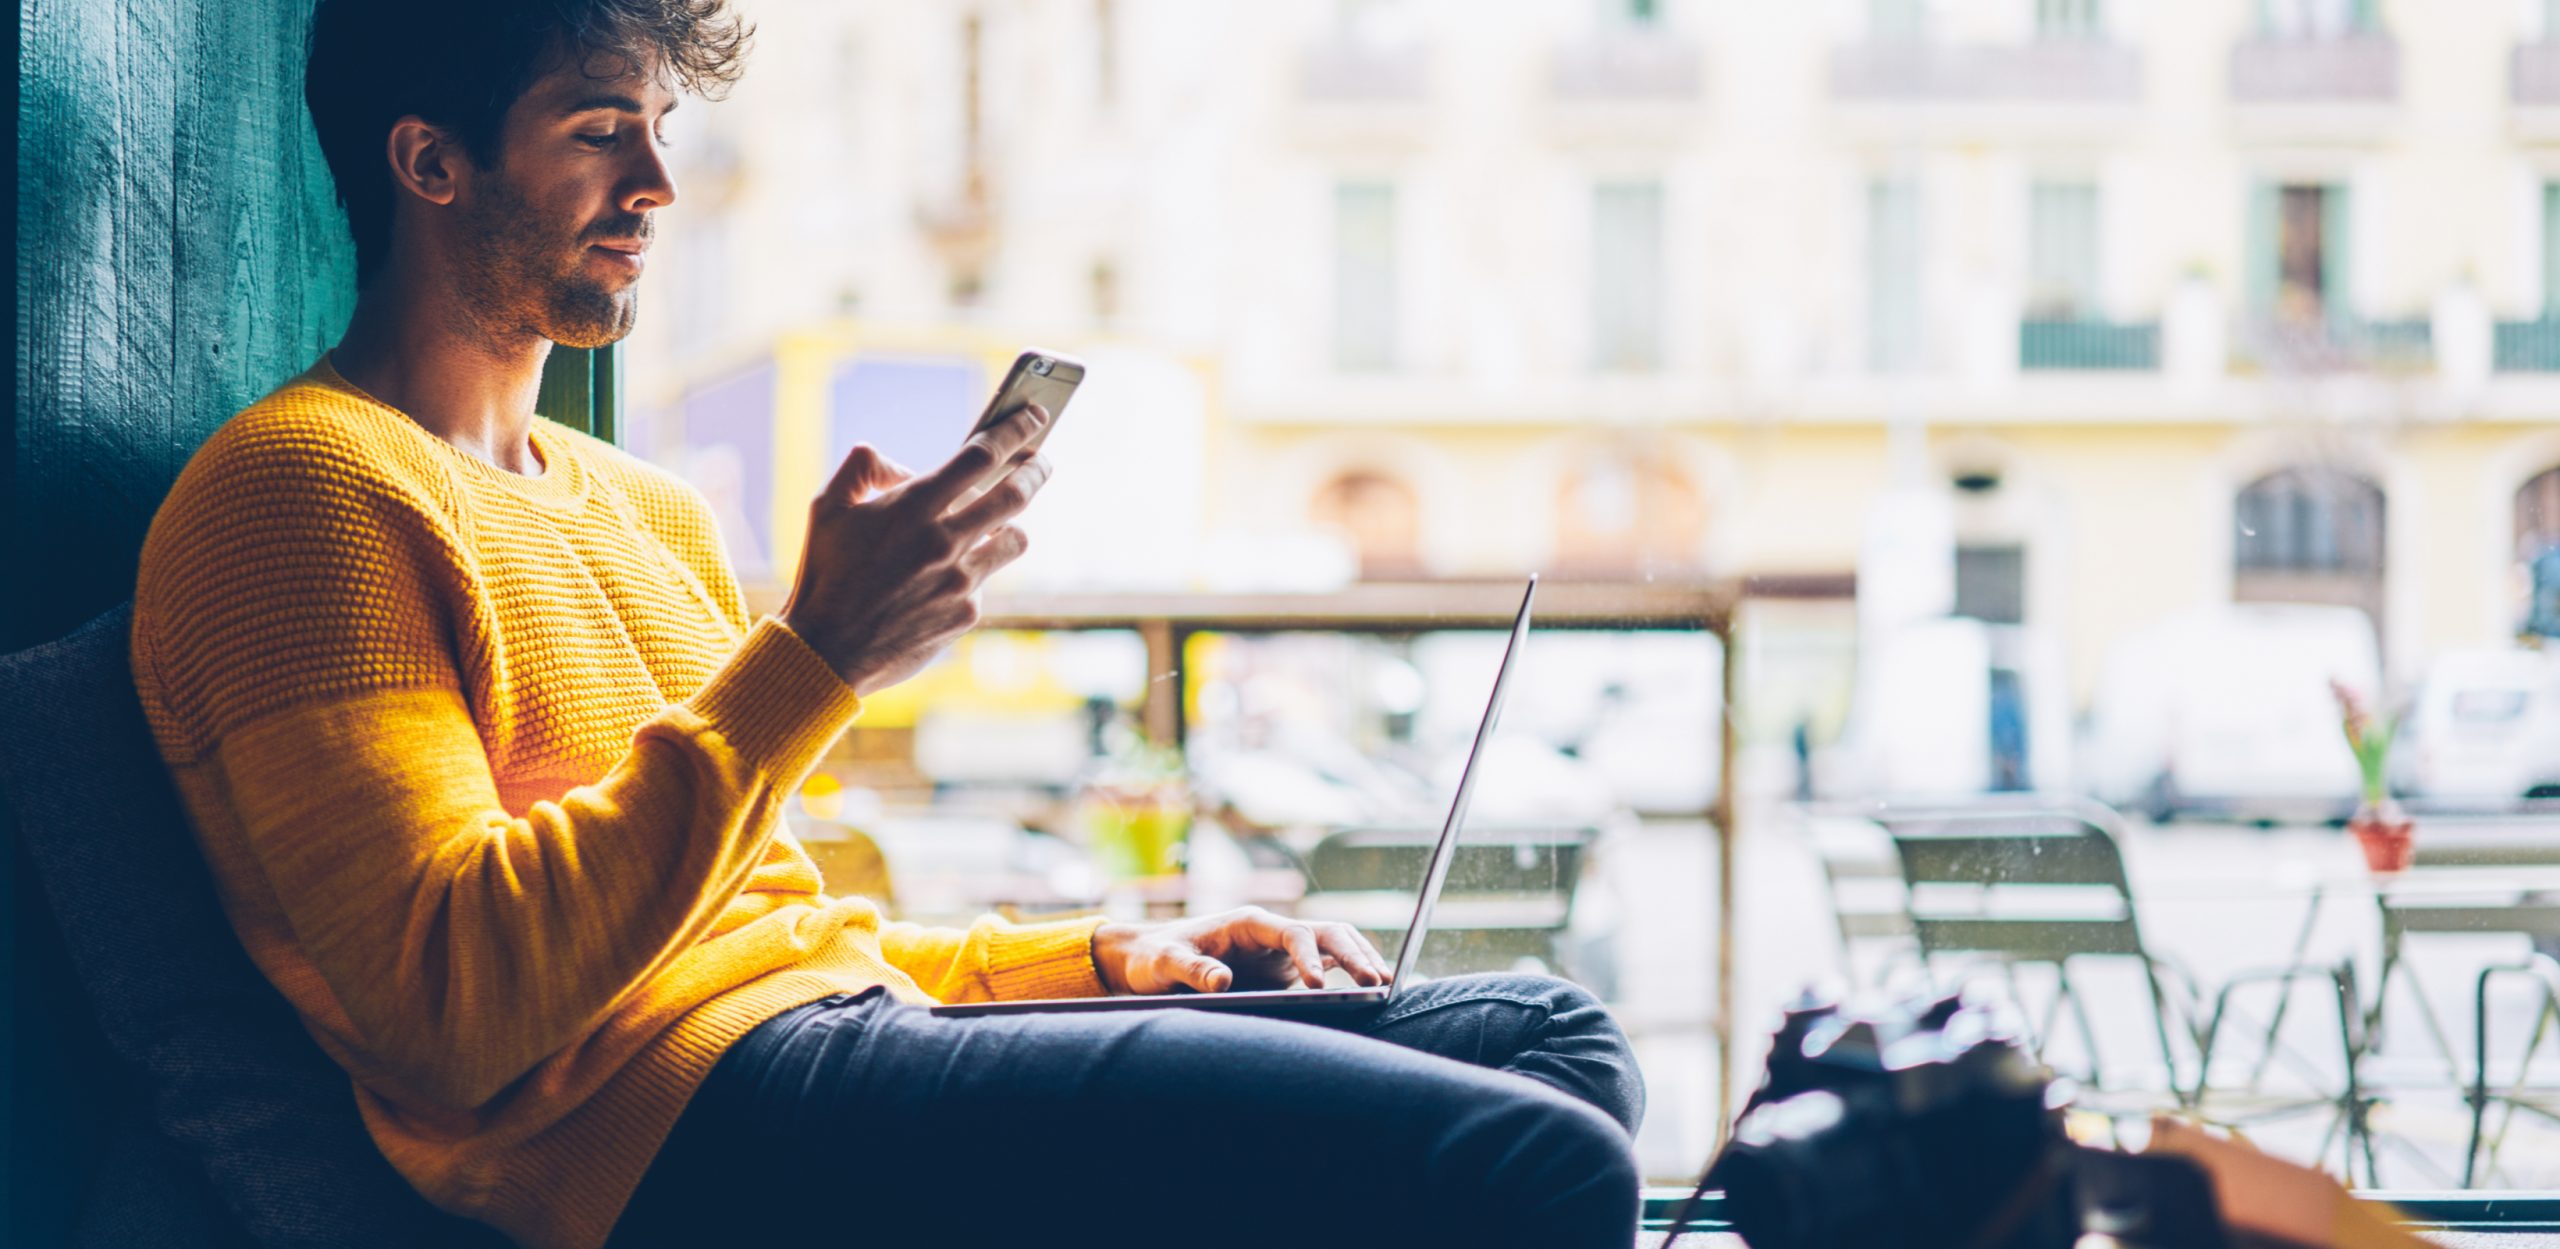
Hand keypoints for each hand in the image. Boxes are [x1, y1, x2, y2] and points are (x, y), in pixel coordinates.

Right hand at [778, 405, 1051, 696]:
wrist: (827, 650)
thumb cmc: (825, 574)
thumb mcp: (826, 506)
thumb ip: (863, 468)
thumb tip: (903, 467)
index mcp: (913, 506)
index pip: (981, 456)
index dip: (1014, 430)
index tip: (1034, 415)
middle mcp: (944, 540)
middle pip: (1015, 494)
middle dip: (1036, 470)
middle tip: (1041, 462)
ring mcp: (960, 579)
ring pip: (1015, 539)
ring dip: (1011, 524)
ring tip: (1000, 520)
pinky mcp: (967, 613)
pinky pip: (987, 580)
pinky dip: (976, 570)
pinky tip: (953, 575)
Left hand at [1089, 907, 1392, 995]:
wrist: (1149, 957)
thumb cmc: (1154, 956)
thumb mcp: (1162, 963)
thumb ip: (1188, 970)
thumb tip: (1220, 982)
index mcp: (1247, 923)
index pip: (1292, 932)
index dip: (1308, 955)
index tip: (1317, 983)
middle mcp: (1271, 933)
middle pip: (1326, 932)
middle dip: (1354, 953)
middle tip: (1378, 982)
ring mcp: (1281, 951)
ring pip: (1334, 944)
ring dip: (1360, 959)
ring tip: (1386, 987)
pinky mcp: (1284, 971)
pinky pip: (1326, 967)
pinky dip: (1350, 976)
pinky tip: (1371, 995)